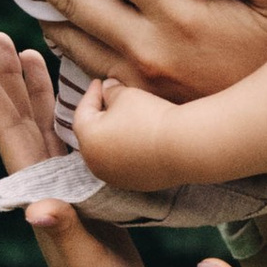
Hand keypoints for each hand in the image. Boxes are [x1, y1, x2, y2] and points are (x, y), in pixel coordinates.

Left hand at [0, 31, 163, 266]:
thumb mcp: (84, 262)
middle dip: (8, 78)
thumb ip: (63, 232)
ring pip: (46, 127)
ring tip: (32, 52)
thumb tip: (38, 209)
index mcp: (38, 192)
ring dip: (36, 91)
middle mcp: (46, 185)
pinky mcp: (92, 195)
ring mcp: (67, 189)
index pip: (8, 132)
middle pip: (21, 119)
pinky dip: (71, 114)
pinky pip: (75, 143)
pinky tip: (78, 99)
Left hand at [73, 74, 207, 191]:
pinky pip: (125, 164)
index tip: (99, 82)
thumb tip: (108, 89)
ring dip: (113, 137)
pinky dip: (127, 151)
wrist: (183, 147)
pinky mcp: (134, 184)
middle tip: (108, 101)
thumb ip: (111, 91)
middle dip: (99, 117)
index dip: (91, 94)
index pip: (83, 112)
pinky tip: (139, 139)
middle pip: (92, 135)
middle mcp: (95, 163)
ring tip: (125, 121)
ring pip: (108, 152)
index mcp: (88, 138)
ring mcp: (115, 177)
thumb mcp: (126, 95)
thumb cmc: (150, 117)